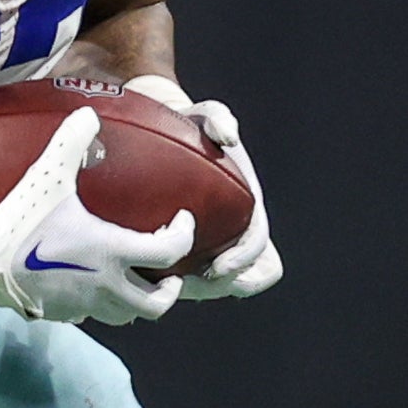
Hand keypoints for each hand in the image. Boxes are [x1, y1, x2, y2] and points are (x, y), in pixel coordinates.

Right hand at [0, 107, 201, 325]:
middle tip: (170, 272)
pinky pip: (93, 315)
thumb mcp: (48, 175)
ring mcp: (84, 305)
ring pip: (127, 314)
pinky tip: (92, 284)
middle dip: (170, 289)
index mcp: (112, 252)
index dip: (184, 236)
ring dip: (138, 300)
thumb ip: (72, 142)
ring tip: (136, 280)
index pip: (169, 252)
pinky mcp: (62, 313)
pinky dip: (102, 304)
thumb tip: (87, 113)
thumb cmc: (20, 221)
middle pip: (157, 304)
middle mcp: (105, 285)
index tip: (182, 222)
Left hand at [127, 80, 281, 300]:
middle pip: (238, 279)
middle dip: (216, 286)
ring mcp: (210, 246)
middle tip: (183, 283)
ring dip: (195, 292)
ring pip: (212, 287)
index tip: (219, 265)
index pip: (260, 251)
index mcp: (247, 211)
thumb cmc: (189, 128)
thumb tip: (227, 136)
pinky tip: (146, 280)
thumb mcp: (203, 116)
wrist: (165, 136)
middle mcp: (232, 233)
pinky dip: (173, 287)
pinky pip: (185, 282)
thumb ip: (218, 118)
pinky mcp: (184, 253)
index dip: (245, 262)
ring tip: (164, 285)